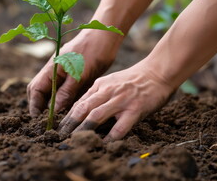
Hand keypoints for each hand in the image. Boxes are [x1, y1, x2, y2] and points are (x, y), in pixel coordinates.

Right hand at [27, 30, 122, 115]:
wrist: (106, 37)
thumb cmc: (92, 52)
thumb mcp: (79, 74)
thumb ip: (66, 92)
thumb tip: (54, 111)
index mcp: (51, 69)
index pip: (35, 90)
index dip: (34, 105)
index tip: (37, 120)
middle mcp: (55, 72)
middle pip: (41, 92)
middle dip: (41, 108)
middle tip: (46, 124)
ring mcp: (65, 74)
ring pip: (55, 93)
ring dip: (54, 106)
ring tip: (59, 122)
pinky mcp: (76, 76)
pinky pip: (67, 92)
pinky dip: (67, 102)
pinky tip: (72, 112)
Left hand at [57, 59, 173, 141]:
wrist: (158, 72)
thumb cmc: (134, 79)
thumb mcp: (112, 81)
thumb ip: (99, 94)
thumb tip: (83, 110)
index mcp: (100, 85)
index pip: (79, 102)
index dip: (67, 116)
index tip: (59, 127)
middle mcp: (107, 91)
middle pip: (83, 109)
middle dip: (69, 124)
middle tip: (60, 136)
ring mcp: (121, 100)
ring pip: (96, 116)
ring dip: (83, 129)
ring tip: (75, 141)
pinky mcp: (134, 109)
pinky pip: (119, 128)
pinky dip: (109, 138)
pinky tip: (103, 144)